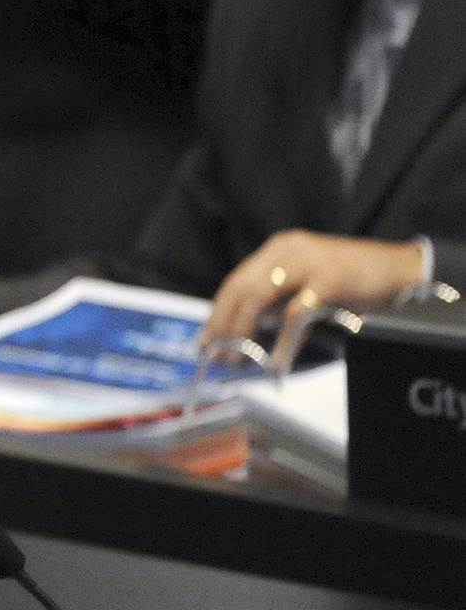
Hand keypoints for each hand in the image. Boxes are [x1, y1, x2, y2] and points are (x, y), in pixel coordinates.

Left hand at [198, 231, 424, 355]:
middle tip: (215, 354)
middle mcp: (287, 251)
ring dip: (242, 330)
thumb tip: (250, 325)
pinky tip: (275, 360)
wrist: (403, 270)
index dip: (218, 312)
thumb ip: (280, 298)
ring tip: (236, 358)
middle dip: (223, 324)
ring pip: (258, 297)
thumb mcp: (308, 283)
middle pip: (240, 288)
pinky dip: (282, 340)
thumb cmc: (355, 279)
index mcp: (279, 249)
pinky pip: (295, 313)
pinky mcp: (328, 279)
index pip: (237, 281)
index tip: (206, 339)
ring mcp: (307, 263)